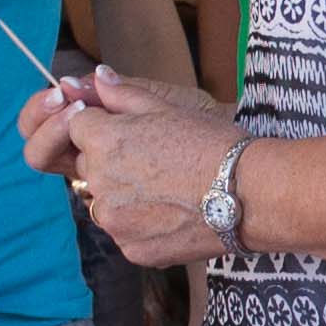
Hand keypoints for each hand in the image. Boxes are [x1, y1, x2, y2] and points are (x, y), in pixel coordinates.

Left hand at [25, 66, 246, 267]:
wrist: (248, 194)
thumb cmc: (212, 143)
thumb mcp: (167, 107)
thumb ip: (121, 93)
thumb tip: (95, 77)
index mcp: (102, 141)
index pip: (77, 126)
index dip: (103, 124)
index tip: (134, 131)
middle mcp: (99, 183)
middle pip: (89, 166)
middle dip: (110, 160)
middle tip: (156, 159)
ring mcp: (114, 221)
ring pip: (104, 201)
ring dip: (123, 194)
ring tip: (166, 188)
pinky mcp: (131, 249)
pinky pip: (124, 231)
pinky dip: (141, 223)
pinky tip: (172, 212)